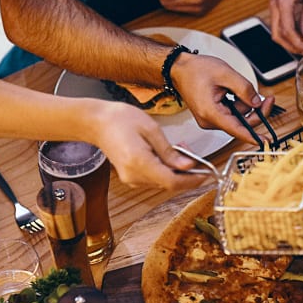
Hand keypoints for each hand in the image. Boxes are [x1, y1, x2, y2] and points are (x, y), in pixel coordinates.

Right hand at [90, 104, 206, 190]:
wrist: (96, 122)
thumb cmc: (120, 119)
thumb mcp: (151, 129)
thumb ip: (170, 150)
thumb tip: (188, 165)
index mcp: (139, 162)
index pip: (172, 181)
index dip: (192, 180)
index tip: (206, 173)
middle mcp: (134, 176)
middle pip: (169, 183)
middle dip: (186, 173)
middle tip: (195, 155)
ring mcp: (131, 179)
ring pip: (163, 182)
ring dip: (176, 170)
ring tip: (180, 150)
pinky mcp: (131, 177)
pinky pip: (154, 178)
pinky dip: (165, 169)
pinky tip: (167, 155)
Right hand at [170, 54, 274, 142]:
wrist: (180, 69)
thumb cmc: (196, 70)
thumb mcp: (225, 74)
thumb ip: (244, 89)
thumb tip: (257, 102)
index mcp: (210, 112)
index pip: (235, 129)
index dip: (252, 136)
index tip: (264, 141)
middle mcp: (209, 120)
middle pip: (240, 124)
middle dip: (255, 111)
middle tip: (267, 99)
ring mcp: (209, 119)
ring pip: (237, 118)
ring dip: (245, 105)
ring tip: (240, 87)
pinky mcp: (212, 116)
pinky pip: (231, 115)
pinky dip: (237, 105)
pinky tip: (234, 92)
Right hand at [269, 0, 302, 52]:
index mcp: (283, 2)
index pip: (287, 31)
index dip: (297, 44)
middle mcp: (275, 3)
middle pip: (277, 34)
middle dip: (290, 46)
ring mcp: (274, 2)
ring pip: (276, 29)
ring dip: (288, 40)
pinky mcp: (278, 1)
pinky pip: (279, 22)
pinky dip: (288, 31)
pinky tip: (299, 34)